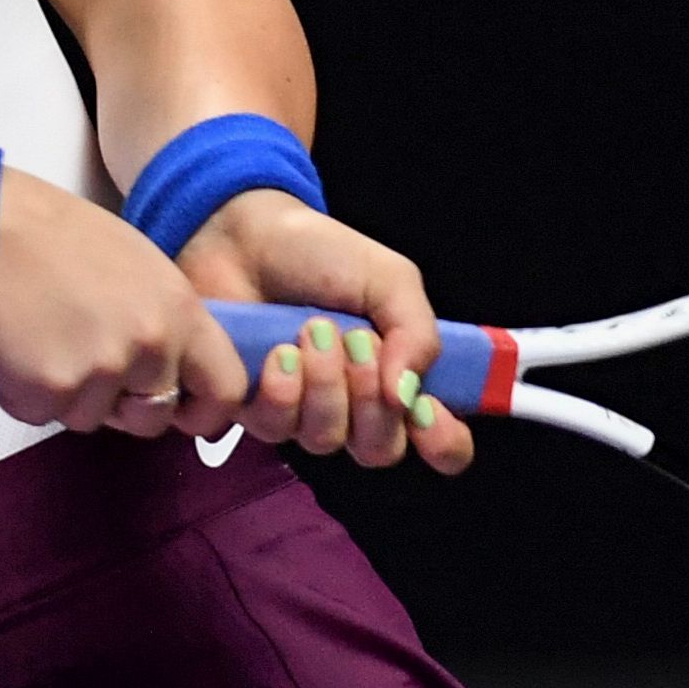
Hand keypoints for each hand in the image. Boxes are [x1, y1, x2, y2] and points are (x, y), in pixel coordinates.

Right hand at [0, 168, 247, 440]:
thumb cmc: (54, 236)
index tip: (183, 409)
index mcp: (179, 311)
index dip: (204, 409)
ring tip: (45, 337)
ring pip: (93, 418)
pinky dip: (28, 393)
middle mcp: (150, 347)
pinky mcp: (50, 393)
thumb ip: (165, 320)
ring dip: (71, 394)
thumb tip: (171, 367)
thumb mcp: (139, 266)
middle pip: (154, 417)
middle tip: (88, 361)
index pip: (225, 389)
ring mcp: (101, 375)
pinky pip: (46, 415)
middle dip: (124, 405)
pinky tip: (17, 347)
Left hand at [176, 190, 475, 474]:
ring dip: (325, 385)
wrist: (246, 237)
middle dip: (372, 402)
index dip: (442, 441)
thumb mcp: (389, 279)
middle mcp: (355, 404)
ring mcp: (303, 411)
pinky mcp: (254, 408)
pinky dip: (283, 390)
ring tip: (313, 330)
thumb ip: (416, 334)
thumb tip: (406, 396)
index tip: (427, 410)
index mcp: (398, 376)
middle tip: (358, 341)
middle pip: (379, 450)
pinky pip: (277, 429)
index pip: (440, 442)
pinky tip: (279, 352)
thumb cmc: (321, 255)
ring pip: (326, 439)